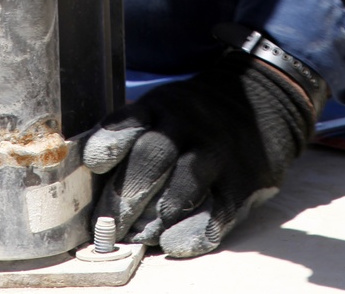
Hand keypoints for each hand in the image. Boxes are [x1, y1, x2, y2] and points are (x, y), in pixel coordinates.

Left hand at [82, 51, 316, 259]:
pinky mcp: (241, 181)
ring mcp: (216, 152)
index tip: (94, 161)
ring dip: (157, 214)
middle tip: (107, 228)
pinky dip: (196, 230)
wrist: (259, 103)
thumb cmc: (191, 118)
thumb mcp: (161, 110)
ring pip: (185, 182)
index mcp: (160, 107)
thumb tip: (84, 183)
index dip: (112, 140)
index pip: (132, 120)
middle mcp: (187, 125)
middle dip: (126, 195)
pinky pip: (218, 209)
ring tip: (139, 236)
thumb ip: (128, 138)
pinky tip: (175, 243)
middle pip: (153, 157)